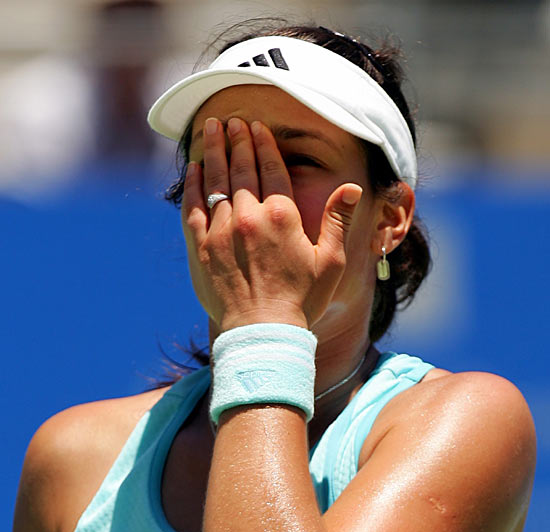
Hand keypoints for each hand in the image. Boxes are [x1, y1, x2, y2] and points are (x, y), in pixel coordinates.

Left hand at [182, 116, 361, 331]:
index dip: (263, 144)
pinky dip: (193, 184)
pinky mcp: (200, 248)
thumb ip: (338, 221)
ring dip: (215, 152)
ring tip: (213, 129)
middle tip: (231, 120)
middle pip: (241, 168)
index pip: (270, 168)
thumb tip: (351, 188)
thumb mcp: (330, 262)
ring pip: (216, 181)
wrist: (262, 333)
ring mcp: (221, 231)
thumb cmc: (301, 301)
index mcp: (282, 216)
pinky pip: (193, 206)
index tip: (256, 126)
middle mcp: (249, 217)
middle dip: (237, 140)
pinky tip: (195, 168)